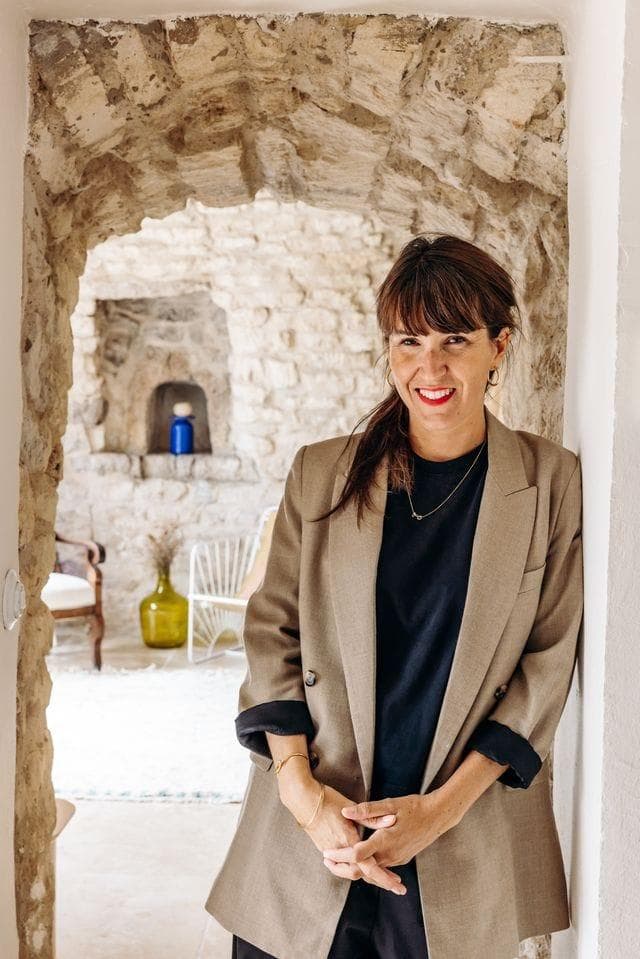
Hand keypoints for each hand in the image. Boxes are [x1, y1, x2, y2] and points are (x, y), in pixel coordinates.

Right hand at [281, 779, 407, 894]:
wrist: (303, 800)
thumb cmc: (328, 800)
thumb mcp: (352, 808)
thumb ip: (372, 818)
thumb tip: (392, 820)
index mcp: (349, 840)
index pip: (369, 866)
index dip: (384, 877)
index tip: (397, 885)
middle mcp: (340, 850)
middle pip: (362, 874)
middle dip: (380, 881)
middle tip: (396, 886)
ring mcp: (331, 851)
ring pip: (352, 871)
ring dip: (368, 876)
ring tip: (385, 877)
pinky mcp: (325, 849)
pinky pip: (343, 864)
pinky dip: (355, 868)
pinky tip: (365, 865)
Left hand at [322, 790, 459, 868]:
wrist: (438, 817)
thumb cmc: (414, 807)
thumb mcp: (390, 804)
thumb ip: (367, 810)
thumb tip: (345, 812)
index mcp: (385, 840)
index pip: (356, 854)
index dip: (339, 854)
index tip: (326, 852)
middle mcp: (390, 854)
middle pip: (360, 869)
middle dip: (341, 867)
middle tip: (326, 860)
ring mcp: (397, 859)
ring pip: (370, 870)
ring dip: (353, 867)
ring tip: (336, 860)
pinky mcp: (401, 859)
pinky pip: (380, 867)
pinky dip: (367, 865)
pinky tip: (358, 858)